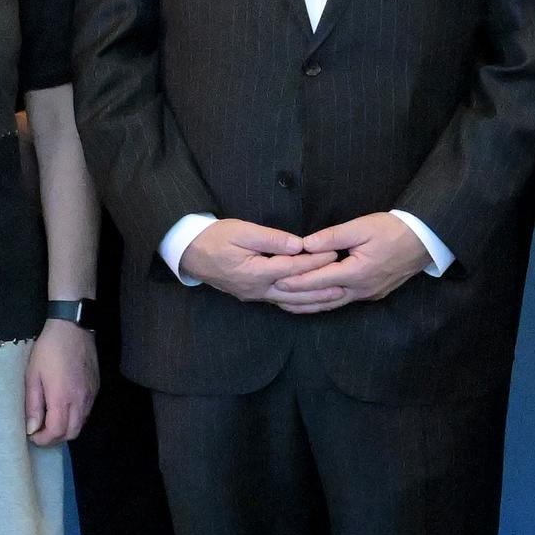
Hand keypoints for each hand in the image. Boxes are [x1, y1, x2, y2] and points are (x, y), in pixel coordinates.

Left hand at [25, 319, 98, 444]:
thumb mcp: (33, 376)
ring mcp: (91, 395)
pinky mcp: (96, 388)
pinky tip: (64, 406)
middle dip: (55, 438)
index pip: (56, 432)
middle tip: (41, 431)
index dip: (43, 439)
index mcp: (62, 398)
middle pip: (72, 433)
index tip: (32, 435)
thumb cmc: (48, 350)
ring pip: (81, 424)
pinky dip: (75, 417)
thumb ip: (33, 405)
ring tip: (51, 420)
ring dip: (66, 428)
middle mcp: (80, 401)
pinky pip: (87, 411)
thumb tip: (32, 428)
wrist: (73, 327)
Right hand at [178, 217, 336, 304]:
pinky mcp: (252, 295)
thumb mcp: (241, 231)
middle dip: (321, 286)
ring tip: (335, 297)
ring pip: (289, 301)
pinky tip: (311, 302)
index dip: (315, 261)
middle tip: (344, 281)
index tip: (334, 254)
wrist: (190, 252)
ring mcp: (254, 295)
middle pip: (295, 291)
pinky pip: (280, 302)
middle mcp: (256, 289)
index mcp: (254, 272)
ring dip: (313, 301)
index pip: (292, 267)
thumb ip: (271, 239)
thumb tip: (298, 244)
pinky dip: (298, 303)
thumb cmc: (215, 237)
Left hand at [275, 213, 436, 312]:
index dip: (296, 280)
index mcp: (357, 272)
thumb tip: (306, 244)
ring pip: (333, 304)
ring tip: (288, 304)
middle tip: (274, 297)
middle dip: (297, 298)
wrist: (425, 239)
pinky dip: (325, 301)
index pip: (319, 279)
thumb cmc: (394, 229)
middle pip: (323, 299)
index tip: (276, 280)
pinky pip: (343, 301)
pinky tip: (314, 300)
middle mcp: (361, 289)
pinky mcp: (373, 294)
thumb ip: (332, 236)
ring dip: (310, 304)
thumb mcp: (362, 226)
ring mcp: (368, 295)